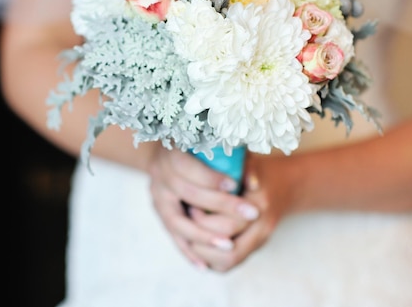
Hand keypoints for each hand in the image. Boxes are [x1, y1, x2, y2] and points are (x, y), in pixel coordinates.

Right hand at [147, 147, 259, 268]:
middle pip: (189, 195)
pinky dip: (188, 252)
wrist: (168, 151)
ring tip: (229, 245)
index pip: (189, 168)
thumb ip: (234, 158)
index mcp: (171, 153)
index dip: (212, 178)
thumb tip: (254, 183)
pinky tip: (204, 266)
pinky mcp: (160, 213)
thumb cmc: (201, 146)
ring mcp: (157, 197)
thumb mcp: (215, 144)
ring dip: (204, 236)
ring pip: (177, 222)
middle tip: (252, 214)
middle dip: (221, 206)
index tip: (237, 185)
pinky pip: (173, 236)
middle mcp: (160, 175)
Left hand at [188, 154, 295, 271]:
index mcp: (261, 205)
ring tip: (188, 234)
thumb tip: (238, 181)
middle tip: (187, 221)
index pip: (229, 224)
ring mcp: (258, 242)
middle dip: (201, 238)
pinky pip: (226, 265)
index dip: (204, 219)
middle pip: (228, 249)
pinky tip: (196, 244)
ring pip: (227, 262)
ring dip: (204, 254)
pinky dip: (209, 259)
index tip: (190, 206)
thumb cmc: (259, 170)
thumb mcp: (251, 163)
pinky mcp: (251, 250)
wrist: (285, 186)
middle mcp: (262, 229)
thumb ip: (244, 168)